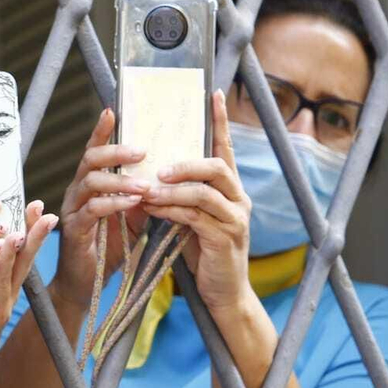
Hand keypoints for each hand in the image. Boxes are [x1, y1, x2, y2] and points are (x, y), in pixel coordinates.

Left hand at [0, 200, 59, 387]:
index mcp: (11, 284)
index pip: (25, 252)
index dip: (33, 229)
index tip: (40, 206)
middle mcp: (10, 294)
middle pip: (26, 261)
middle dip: (35, 236)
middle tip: (45, 214)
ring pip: (8, 277)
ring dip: (12, 254)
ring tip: (16, 233)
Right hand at [50, 109, 148, 309]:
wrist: (85, 285)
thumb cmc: (108, 248)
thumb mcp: (132, 218)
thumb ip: (142, 196)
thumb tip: (167, 177)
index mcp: (90, 185)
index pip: (95, 151)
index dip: (102, 131)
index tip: (113, 110)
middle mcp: (77, 192)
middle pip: (90, 160)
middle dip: (115, 152)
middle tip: (142, 151)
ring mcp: (72, 210)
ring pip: (91, 183)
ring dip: (119, 181)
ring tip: (145, 185)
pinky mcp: (74, 230)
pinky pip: (92, 210)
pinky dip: (113, 204)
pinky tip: (132, 204)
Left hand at [142, 90, 253, 311]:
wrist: (224, 295)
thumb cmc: (205, 254)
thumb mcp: (193, 218)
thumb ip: (182, 196)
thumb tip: (154, 172)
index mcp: (232, 190)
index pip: (227, 148)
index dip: (220, 121)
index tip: (213, 93)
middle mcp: (239, 199)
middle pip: (217, 166)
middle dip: (186, 162)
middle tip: (159, 165)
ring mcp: (236, 219)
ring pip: (204, 192)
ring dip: (172, 188)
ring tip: (148, 187)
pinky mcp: (226, 239)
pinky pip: (196, 217)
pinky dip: (171, 211)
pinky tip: (153, 208)